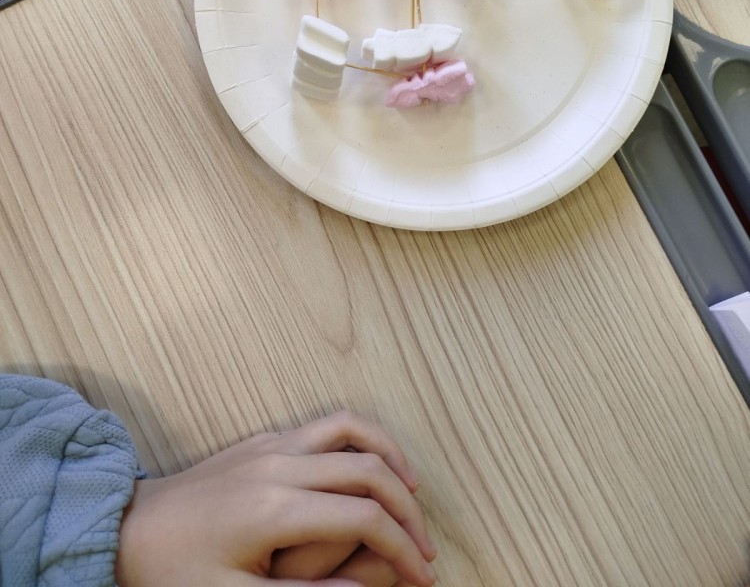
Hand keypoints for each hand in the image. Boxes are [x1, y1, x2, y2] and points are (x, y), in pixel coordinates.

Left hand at [115, 410, 435, 586]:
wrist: (126, 528)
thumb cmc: (175, 574)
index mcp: (274, 509)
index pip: (363, 520)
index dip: (403, 549)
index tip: (422, 577)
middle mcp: (280, 465)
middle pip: (369, 470)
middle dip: (408, 510)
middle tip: (426, 548)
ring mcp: (273, 444)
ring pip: (352, 429)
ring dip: (391, 456)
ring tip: (413, 491)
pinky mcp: (266, 438)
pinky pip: (327, 424)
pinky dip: (361, 438)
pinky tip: (369, 464)